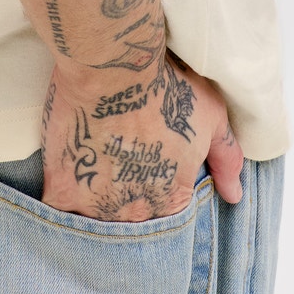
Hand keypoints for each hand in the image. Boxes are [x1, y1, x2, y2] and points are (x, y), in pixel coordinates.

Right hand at [40, 50, 243, 221]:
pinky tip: (61, 189)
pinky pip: (58, 215)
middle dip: (123, 209)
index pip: (167, 221)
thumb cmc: (164, 86)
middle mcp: (136, 212)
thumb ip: (226, 159)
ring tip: (89, 182)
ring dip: (92, 211)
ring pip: (93, 226)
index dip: (155, 202)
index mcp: (172, 199)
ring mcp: (96, 206)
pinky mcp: (62, 190)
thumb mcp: (210, 116)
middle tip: (114, 178)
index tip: (143, 182)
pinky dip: (60, 207)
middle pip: (129, 226)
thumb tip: (235, 195)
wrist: (113, 66)